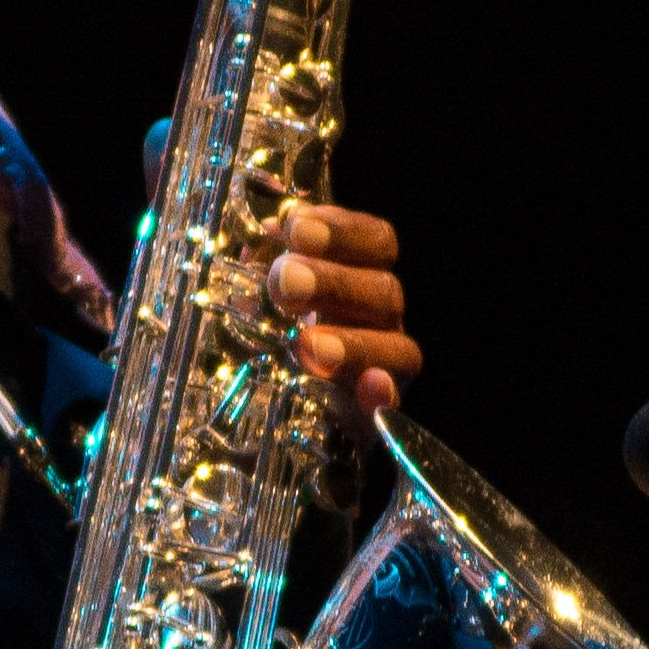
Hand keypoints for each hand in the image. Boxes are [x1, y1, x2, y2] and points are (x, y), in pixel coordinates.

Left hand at [262, 202, 420, 422]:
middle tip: (285, 283)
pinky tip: (372, 388)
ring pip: (397, 347)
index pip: (375, 242)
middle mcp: (376, 322)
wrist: (251, 422)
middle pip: (384, 292)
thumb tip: (265, 230)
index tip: (296, 226)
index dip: (342, 230)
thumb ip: (260, 263)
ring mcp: (382, 371)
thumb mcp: (251, 297)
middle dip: (335, 283)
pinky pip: (393, 406)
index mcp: (355, 280)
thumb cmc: (254, 344)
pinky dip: (384, 395)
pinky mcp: (373, 419)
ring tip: (309, 346)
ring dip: (354, 342)